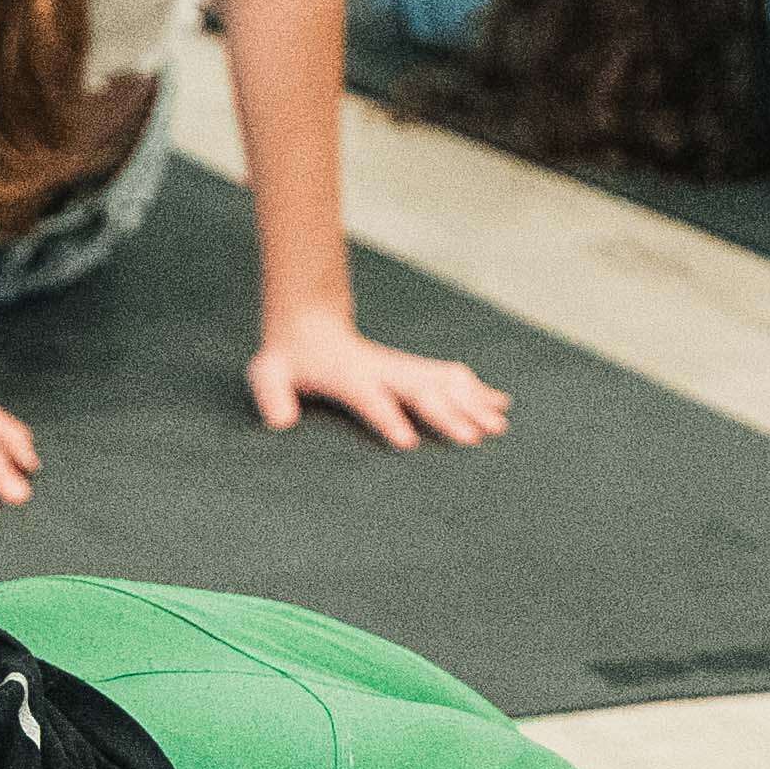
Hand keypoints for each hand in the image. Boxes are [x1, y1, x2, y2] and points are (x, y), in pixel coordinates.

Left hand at [249, 314, 512, 452]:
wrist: (308, 325)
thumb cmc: (287, 358)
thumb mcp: (268, 372)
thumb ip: (272, 393)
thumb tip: (281, 423)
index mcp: (349, 375)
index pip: (370, 398)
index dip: (387, 418)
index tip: (407, 443)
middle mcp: (382, 370)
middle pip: (418, 391)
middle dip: (446, 414)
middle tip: (473, 440)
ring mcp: (400, 367)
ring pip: (443, 383)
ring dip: (471, 403)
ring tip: (499, 426)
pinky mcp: (411, 368)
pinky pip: (449, 376)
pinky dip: (476, 389)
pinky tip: (501, 404)